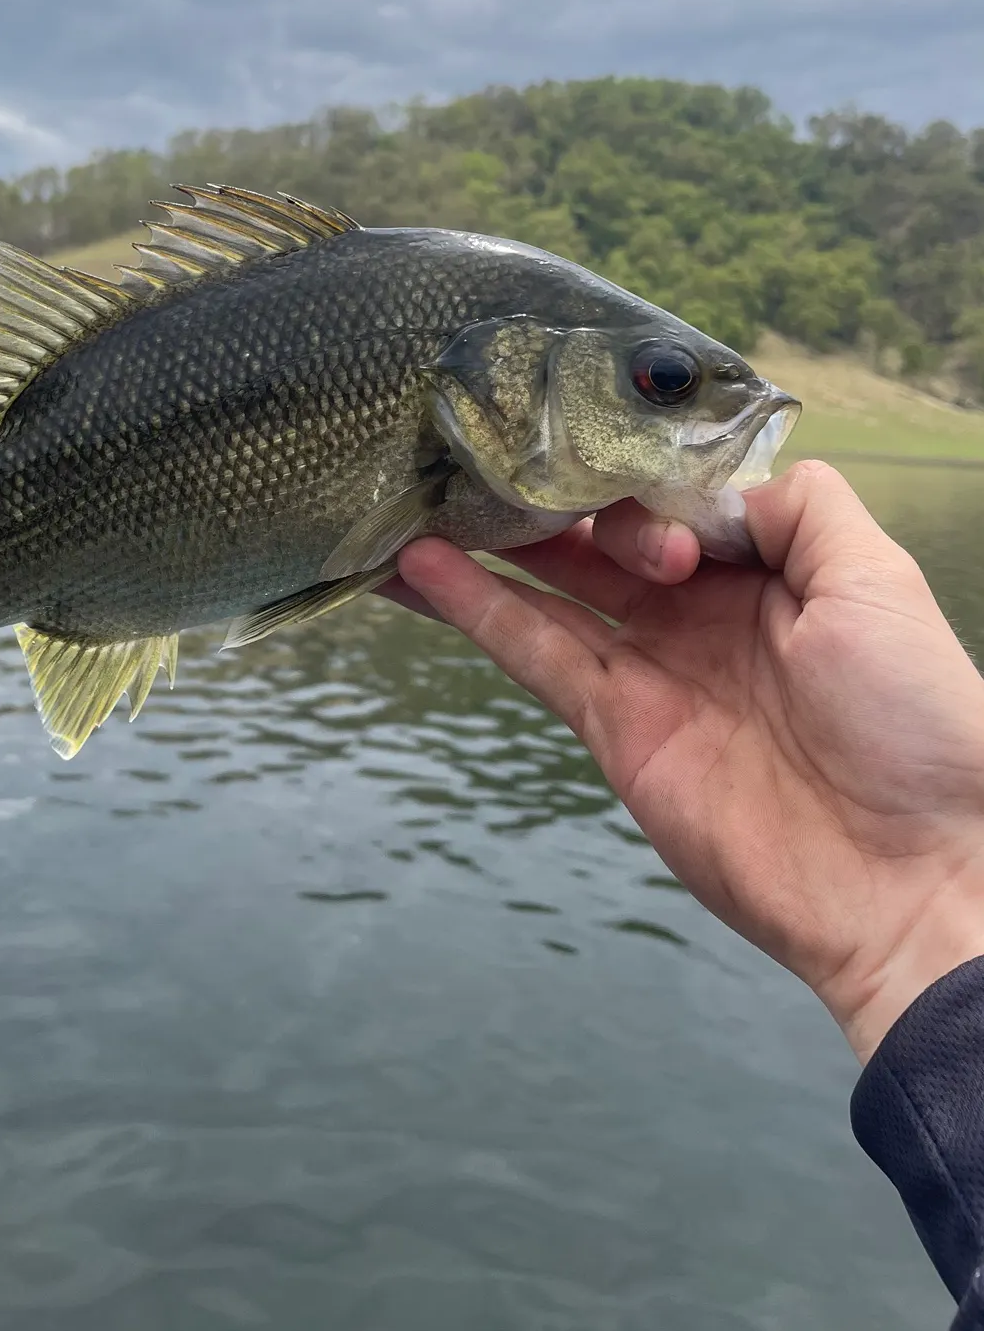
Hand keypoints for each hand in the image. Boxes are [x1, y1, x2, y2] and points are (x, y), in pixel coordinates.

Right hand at [386, 461, 983, 1061]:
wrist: (910, 878)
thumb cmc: (918, 722)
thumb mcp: (879, 582)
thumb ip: (801, 510)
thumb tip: (712, 485)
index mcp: (766, 572)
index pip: (672, 501)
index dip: (634, 474)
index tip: (605, 452)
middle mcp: (699, 614)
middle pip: (599, 542)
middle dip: (542, 500)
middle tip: (474, 456)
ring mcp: (650, 671)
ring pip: (548, 593)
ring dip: (482, 550)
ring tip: (413, 503)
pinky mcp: (612, 727)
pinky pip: (534, 653)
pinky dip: (477, 610)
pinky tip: (421, 572)